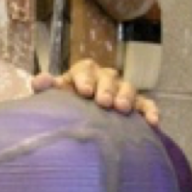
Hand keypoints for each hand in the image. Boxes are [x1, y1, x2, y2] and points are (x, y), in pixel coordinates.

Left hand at [32, 58, 159, 126]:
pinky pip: (145, 105)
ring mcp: (121, 91)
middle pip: (108, 78)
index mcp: (83, 73)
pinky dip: (150, 111)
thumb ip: (47, 88)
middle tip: (104, 102)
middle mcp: (104, 79)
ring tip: (122, 109)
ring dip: (126, 97)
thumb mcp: (54, 97)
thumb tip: (39, 80)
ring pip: (128, 88)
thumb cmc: (65, 106)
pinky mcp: (136, 105)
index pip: (84, 69)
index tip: (84, 92)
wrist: (79, 121)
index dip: (85, 79)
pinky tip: (153, 122)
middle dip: (106, 89)